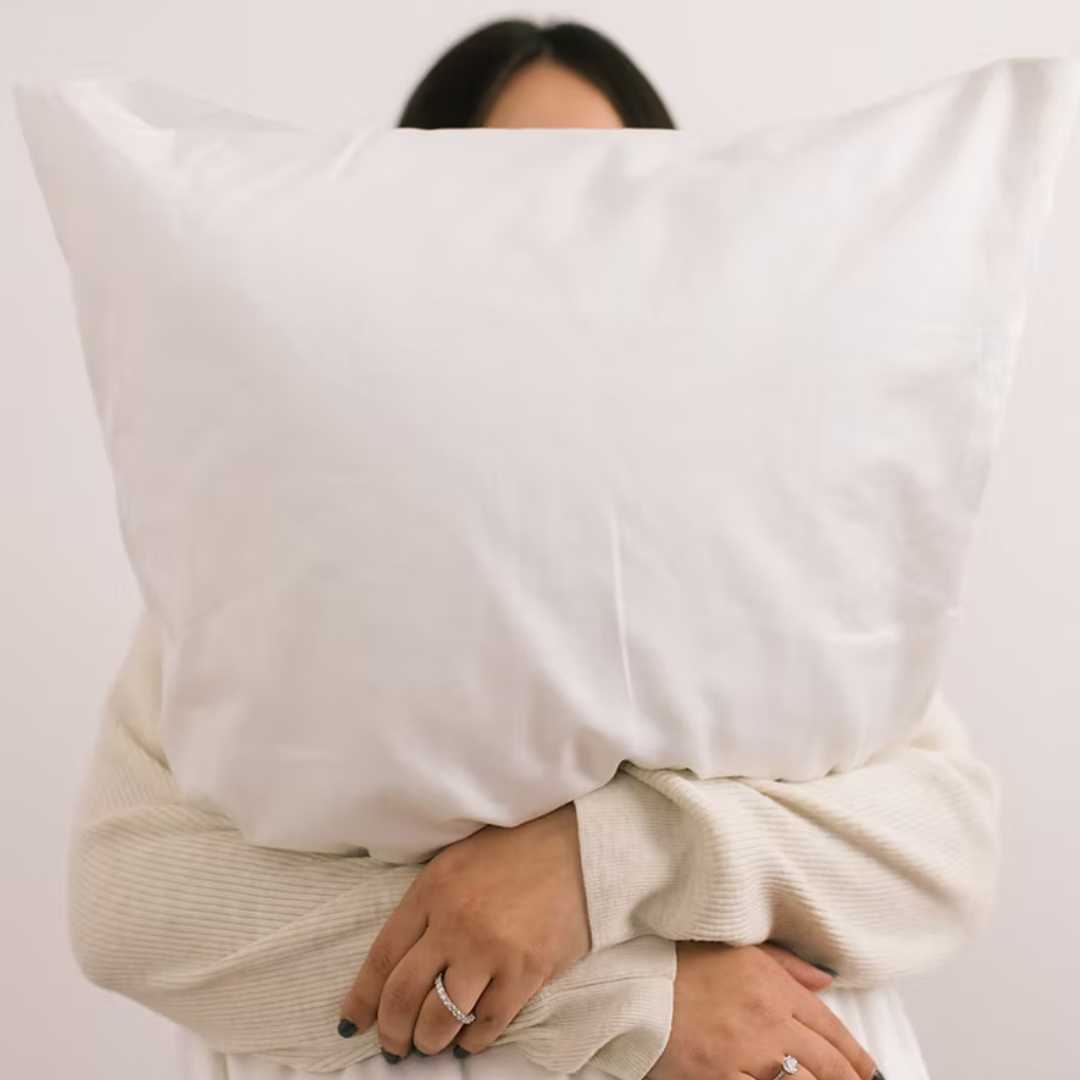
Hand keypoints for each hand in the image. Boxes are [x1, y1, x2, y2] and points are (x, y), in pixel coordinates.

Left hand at [338, 803, 590, 1058]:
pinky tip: (467, 1039)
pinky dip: (471, 1041)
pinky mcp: (527, 971)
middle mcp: (455, 922)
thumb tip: (400, 964)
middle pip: (403, 995)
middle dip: (392, 1030)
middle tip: (394, 1045)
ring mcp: (491, 950)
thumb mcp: (454, 862)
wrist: (577, 845)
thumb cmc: (512, 851)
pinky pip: (487, 1024)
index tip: (353, 1021)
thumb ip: (425, 906)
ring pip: (440, 1019)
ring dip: (429, 1041)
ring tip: (430, 1044)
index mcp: (431, 890)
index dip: (362, 997)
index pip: (382, 956)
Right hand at [650, 941, 880, 1079]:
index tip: (868, 1071)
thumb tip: (825, 979)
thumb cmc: (680, 962)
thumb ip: (787, 964)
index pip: (832, 1029)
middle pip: (827, 1064)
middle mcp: (767, 1021)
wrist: (633, 981)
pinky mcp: (719, 1077)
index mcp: (773, 986)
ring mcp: (744, 1054)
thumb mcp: (739, 950)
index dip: (857, 1057)